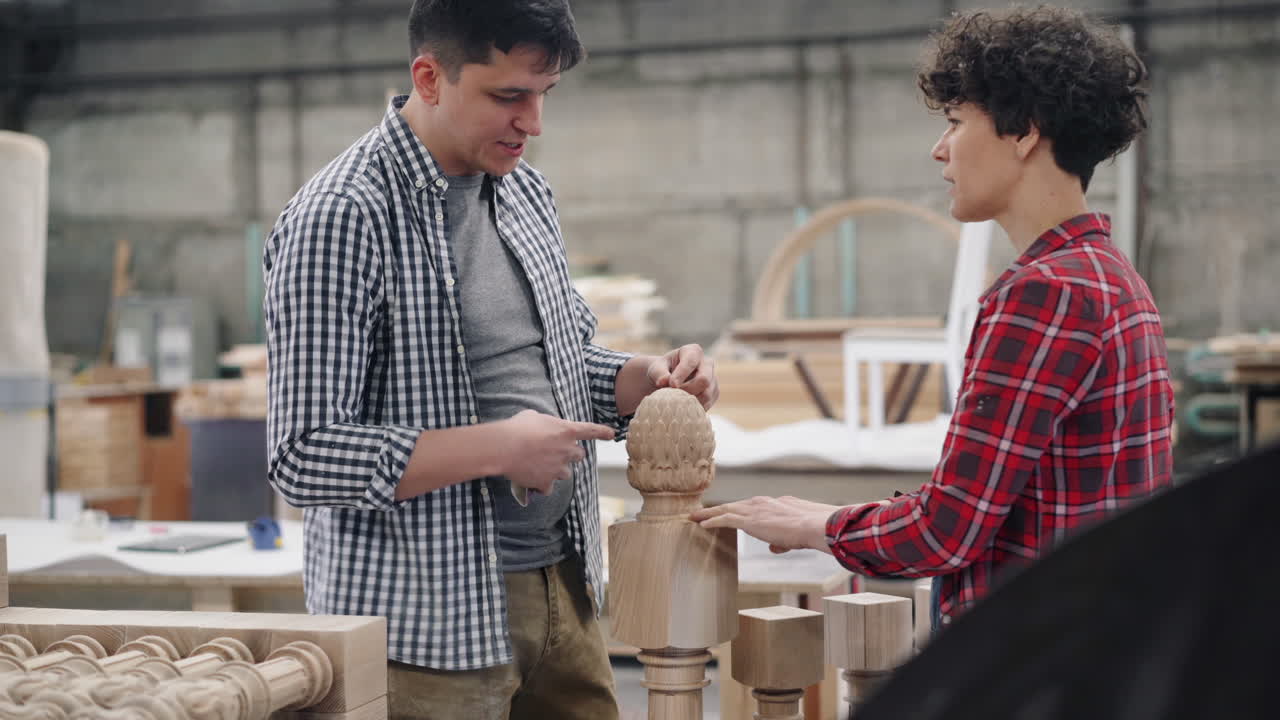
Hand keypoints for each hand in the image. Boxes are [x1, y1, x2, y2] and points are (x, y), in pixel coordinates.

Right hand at [500, 410, 614, 494]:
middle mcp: (567, 450)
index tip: (612, 434)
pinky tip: (532, 479)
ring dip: (557, 470)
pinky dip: (542, 485)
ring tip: (539, 465)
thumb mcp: (533, 416)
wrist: (504, 447)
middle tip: (554, 452)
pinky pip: (549, 487)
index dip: (602, 432)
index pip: (591, 430)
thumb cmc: (517, 428)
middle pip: (579, 455)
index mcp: (566, 431)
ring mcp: (558, 468)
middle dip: (570, 454)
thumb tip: (541, 427)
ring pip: (566, 473)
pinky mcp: (547, 482)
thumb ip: (545, 423)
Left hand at [647, 344, 718, 409]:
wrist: (669, 380)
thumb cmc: (662, 371)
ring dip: (690, 401)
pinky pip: (707, 404)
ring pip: (706, 394)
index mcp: (693, 352)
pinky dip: (694, 407)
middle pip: (704, 380)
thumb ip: (659, 373)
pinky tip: (683, 406)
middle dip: (687, 390)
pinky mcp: (713, 393)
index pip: (691, 362)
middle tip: (673, 395)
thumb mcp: (656, 368)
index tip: (671, 384)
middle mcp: (707, 363)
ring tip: (676, 401)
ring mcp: (713, 379)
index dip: (682, 374)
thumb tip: (663, 381)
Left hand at [690, 496, 843, 553]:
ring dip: (709, 514)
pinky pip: (725, 519)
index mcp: (775, 503)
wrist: (814, 525)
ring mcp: (755, 510)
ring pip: (725, 509)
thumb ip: (782, 539)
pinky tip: (702, 525)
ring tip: (695, 517)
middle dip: (718, 509)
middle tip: (702, 512)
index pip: (751, 506)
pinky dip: (713, 521)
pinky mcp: (750, 520)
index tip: (727, 512)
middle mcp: (763, 503)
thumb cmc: (811, 531)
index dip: (737, 510)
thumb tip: (773, 547)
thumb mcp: (795, 534)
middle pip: (734, 505)